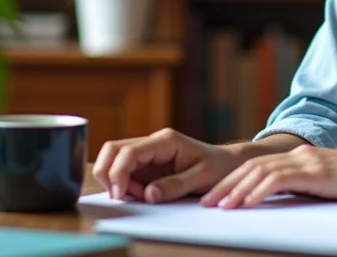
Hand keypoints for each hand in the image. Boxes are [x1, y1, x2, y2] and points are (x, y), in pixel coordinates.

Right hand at [93, 128, 244, 203]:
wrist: (228, 164)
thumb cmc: (218, 167)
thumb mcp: (202, 177)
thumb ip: (175, 185)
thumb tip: (148, 194)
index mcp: (166, 140)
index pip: (129, 151)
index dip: (118, 172)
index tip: (119, 194)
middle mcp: (153, 143)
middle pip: (113, 150)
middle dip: (108, 173)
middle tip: (120, 195)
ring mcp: (148, 153)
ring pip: (115, 161)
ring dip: (118, 181)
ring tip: (141, 196)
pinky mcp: (147, 165)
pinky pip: (125, 173)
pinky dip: (125, 186)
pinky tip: (143, 195)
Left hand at [201, 145, 336, 208]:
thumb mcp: (328, 183)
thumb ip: (306, 186)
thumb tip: (287, 200)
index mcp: (300, 157)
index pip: (258, 167)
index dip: (234, 181)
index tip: (217, 198)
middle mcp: (299, 155)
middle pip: (251, 167)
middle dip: (226, 186)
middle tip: (206, 203)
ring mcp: (306, 161)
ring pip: (260, 173)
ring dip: (237, 190)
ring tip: (220, 206)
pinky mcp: (315, 172)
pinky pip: (279, 180)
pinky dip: (259, 191)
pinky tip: (247, 203)